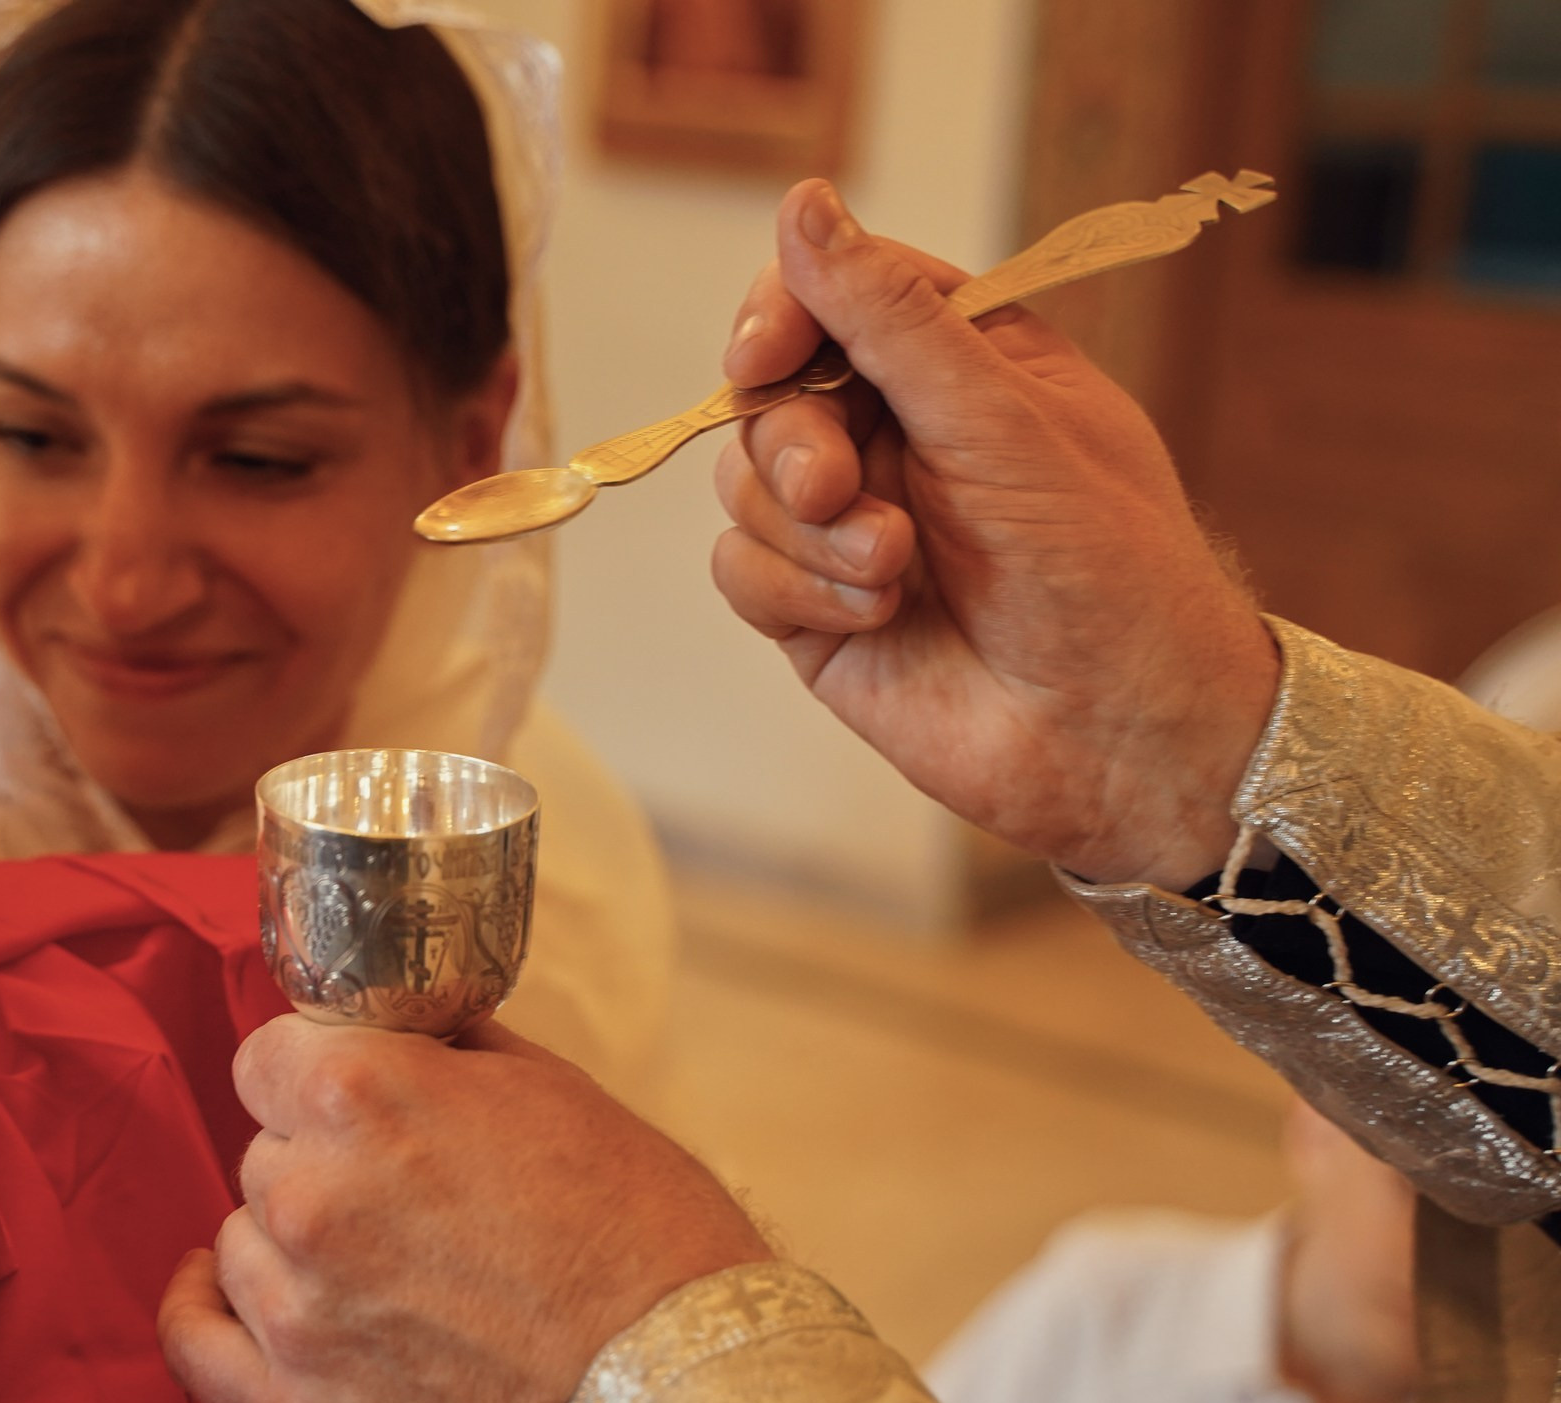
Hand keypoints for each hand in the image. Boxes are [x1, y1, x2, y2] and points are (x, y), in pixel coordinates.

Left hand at [157, 1017, 769, 1402]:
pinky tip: (227, 1302)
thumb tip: (403, 1031)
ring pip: (241, 1246)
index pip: (270, 1058)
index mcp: (362, 1093)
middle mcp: (306, 1193)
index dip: (317, 1080)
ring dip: (292, 1253)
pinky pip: (197, 1351)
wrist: (684, 1397)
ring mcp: (295, 1312)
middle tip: (409, 1210)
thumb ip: (449, 1053)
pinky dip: (206, 1321)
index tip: (350, 1106)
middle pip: (265, 1156)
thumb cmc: (644, 1236)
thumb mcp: (558, 1090)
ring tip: (386, 1281)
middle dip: (322, 1170)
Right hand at [711, 180, 1281, 888]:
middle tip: (842, 490)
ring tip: (896, 572)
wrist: (1120, 739)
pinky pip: (742, 569)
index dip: (782, 317)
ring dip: (809, 534)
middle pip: (769, 396)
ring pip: (745, 487)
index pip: (835, 295)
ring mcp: (850, 525)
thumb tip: (806, 203)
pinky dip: (796, 591)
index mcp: (961, 364)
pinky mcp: (817, 610)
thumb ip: (891, 319)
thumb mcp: (1001, 422)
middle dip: (793, 444)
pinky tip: (878, 615)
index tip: (765, 355)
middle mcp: (898, 436)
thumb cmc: (1105, 570)